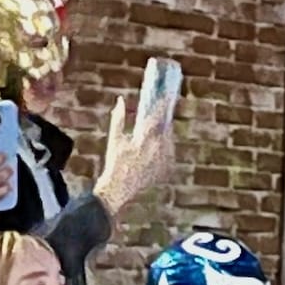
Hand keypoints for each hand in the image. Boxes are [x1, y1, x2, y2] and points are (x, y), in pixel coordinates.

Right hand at [93, 95, 174, 216]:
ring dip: (164, 133)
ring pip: (168, 139)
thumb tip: (120, 100)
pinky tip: (157, 146)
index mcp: (145, 138)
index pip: (158, 116)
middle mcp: (157, 148)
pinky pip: (169, 152)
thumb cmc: (115, 164)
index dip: (162, 103)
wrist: (119, 189)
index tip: (165, 95)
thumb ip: (118, 118)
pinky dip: (164, 147)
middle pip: (166, 127)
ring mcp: (163, 159)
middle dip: (163, 120)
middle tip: (160, 112)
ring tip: (156, 131)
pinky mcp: (166, 168)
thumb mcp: (114, 139)